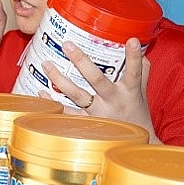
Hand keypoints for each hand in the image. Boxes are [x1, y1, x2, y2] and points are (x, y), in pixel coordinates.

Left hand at [41, 38, 159, 142]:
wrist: (134, 144)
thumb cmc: (137, 112)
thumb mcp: (142, 91)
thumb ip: (141, 70)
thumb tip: (138, 47)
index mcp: (130, 92)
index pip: (134, 72)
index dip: (133, 57)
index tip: (131, 41)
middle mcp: (113, 101)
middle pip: (97, 80)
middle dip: (81, 61)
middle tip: (67, 44)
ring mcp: (98, 113)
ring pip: (77, 95)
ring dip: (59, 79)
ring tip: (46, 64)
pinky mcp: (86, 122)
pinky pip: (67, 113)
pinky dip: (53, 103)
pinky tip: (41, 91)